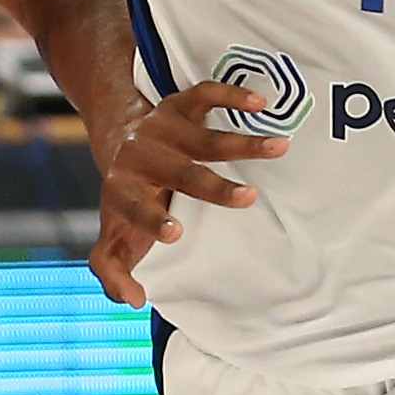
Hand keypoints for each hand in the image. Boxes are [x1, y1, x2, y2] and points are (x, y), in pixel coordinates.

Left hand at [90, 81, 286, 307]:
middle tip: (249, 198)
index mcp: (121, 192)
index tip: (177, 233)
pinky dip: (230, 95)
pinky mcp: (176, 107)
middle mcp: (138, 157)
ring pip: (202, 136)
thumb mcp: (114, 237)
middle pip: (179, 172)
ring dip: (242, 143)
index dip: (152, 220)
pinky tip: (260, 104)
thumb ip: (114, 271)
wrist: (118, 145)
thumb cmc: (127, 202)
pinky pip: (203, 94)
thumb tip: (134, 299)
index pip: (133, 208)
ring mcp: (158, 130)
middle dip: (212, 186)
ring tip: (280, 146)